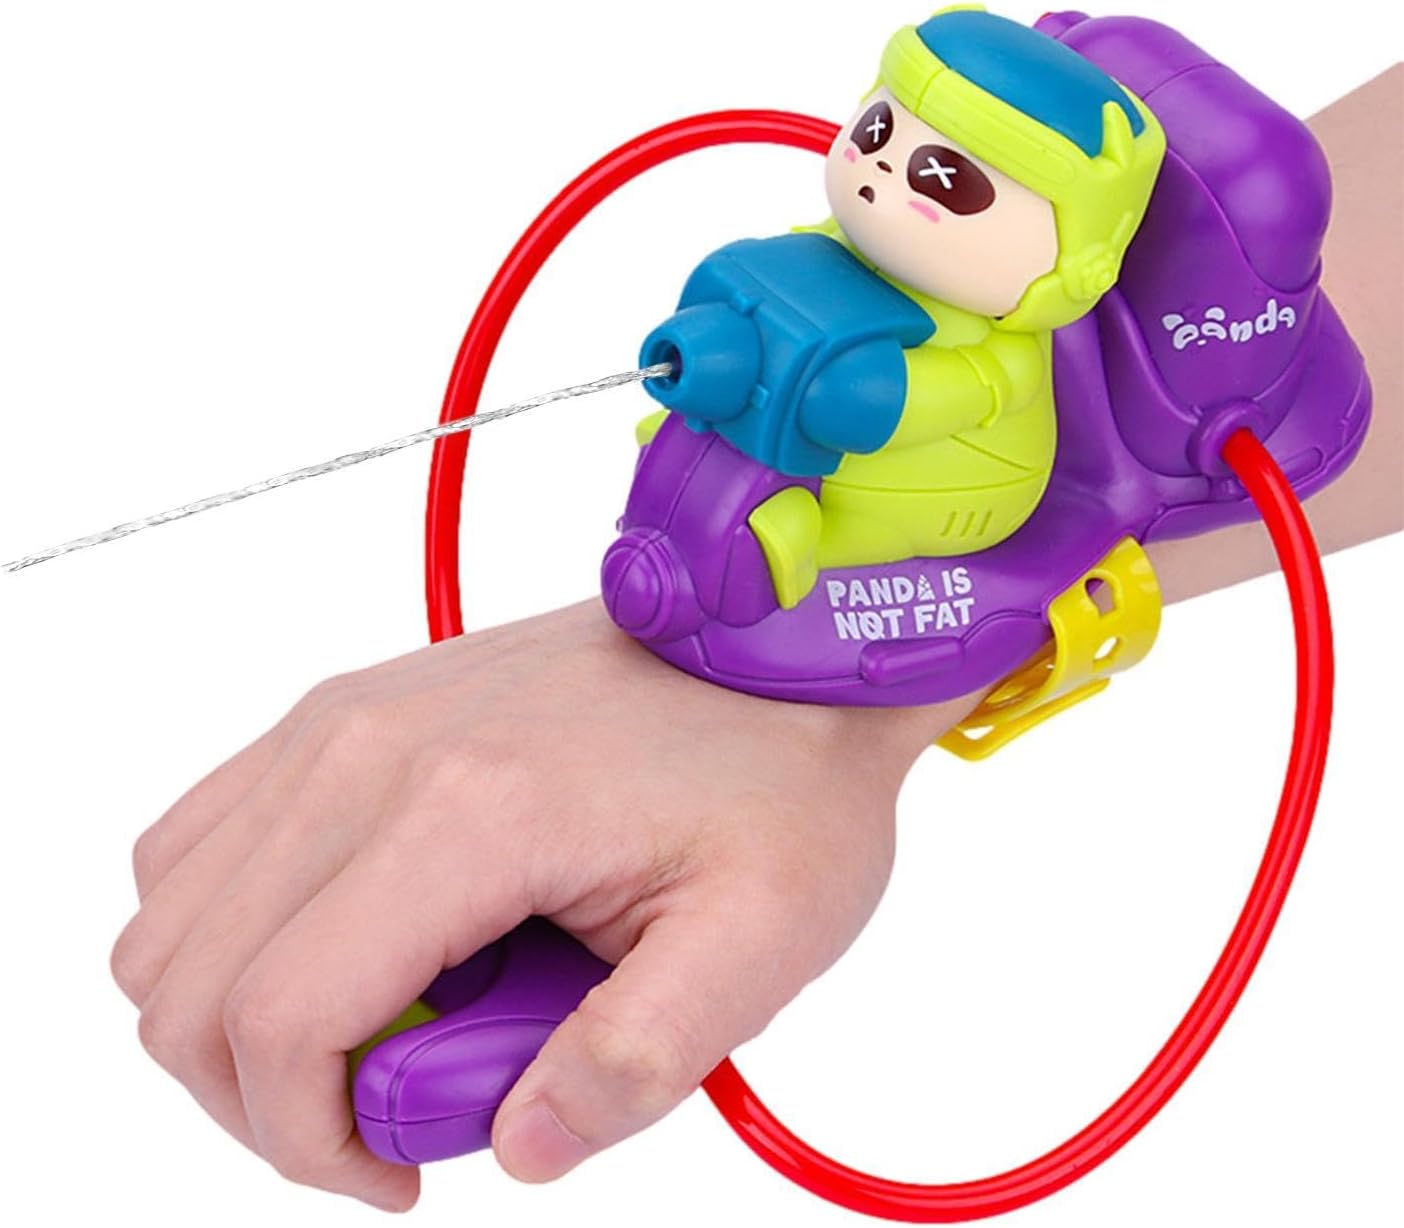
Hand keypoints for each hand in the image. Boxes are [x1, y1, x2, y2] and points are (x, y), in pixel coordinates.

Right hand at [110, 599, 963, 1209]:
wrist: (771, 641)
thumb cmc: (779, 771)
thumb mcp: (760, 936)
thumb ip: (637, 1059)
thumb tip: (521, 1146)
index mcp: (467, 811)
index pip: (279, 1021)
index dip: (309, 1143)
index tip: (401, 1172)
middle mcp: (369, 749)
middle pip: (189, 979)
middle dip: (265, 1096)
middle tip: (390, 1112)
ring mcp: (346, 719)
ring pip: (173, 913)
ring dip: (244, 1013)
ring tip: (380, 1032)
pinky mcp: (350, 710)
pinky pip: (207, 840)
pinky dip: (239, 928)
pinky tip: (359, 949)